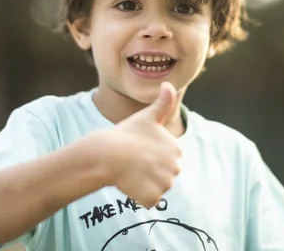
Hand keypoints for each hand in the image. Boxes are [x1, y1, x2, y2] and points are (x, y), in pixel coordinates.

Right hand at [99, 82, 181, 207]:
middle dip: (149, 172)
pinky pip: (149, 200)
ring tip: (130, 172)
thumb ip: (163, 102)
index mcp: (177, 148)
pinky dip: (139, 196)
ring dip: (144, 184)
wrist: (106, 154)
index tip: (139, 150)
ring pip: (156, 188)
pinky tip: (129, 183)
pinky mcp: (154, 197)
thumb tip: (169, 84)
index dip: (151, 156)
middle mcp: (176, 167)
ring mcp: (165, 183)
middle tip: (133, 162)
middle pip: (163, 175)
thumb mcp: (146, 116)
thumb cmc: (125, 134)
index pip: (166, 158)